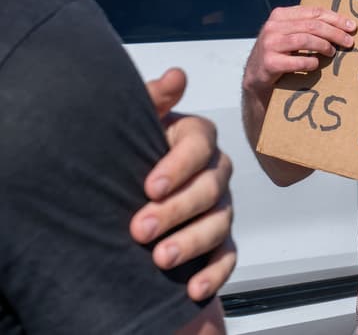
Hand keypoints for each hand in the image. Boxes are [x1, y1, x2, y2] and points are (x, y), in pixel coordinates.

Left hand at [133, 68, 236, 301]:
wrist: (122, 194)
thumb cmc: (127, 151)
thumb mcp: (132, 122)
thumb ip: (152, 100)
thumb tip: (176, 75)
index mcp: (195, 138)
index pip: (199, 145)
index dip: (177, 166)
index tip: (148, 187)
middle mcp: (214, 171)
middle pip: (209, 188)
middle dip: (175, 210)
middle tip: (139, 230)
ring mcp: (220, 206)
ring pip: (218, 223)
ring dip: (191, 243)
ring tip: (159, 260)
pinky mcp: (220, 241)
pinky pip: (227, 256)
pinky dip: (214, 274)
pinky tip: (193, 290)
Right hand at [243, 6, 356, 97]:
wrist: (256, 77)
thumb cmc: (281, 53)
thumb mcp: (290, 33)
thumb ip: (308, 25)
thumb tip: (344, 25)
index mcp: (280, 15)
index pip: (314, 12)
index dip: (336, 19)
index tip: (352, 27)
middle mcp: (272, 27)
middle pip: (312, 26)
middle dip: (335, 33)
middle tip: (349, 42)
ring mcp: (269, 44)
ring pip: (305, 40)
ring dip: (324, 46)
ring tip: (333, 52)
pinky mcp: (269, 63)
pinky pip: (297, 61)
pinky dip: (311, 63)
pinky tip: (316, 65)